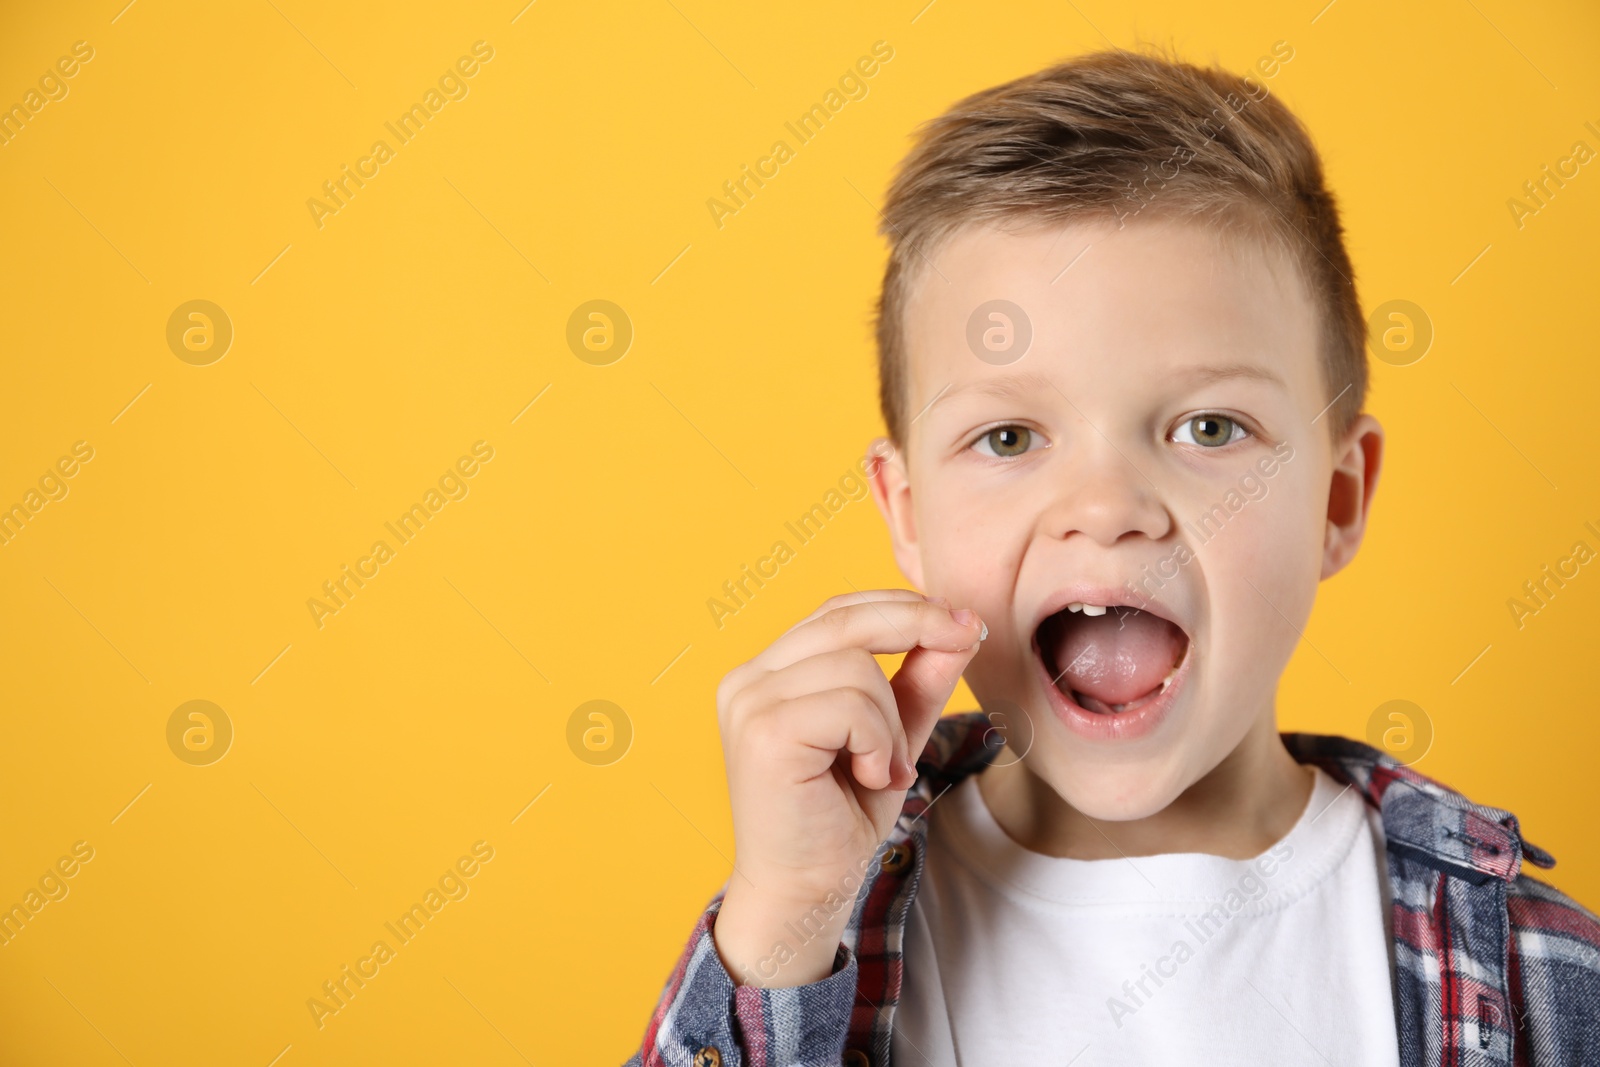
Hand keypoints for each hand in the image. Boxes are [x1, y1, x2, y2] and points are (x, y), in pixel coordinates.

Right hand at [710, 589, 984, 986]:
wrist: (805, 893)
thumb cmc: (840, 817)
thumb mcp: (893, 734)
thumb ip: (917, 679)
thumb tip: (959, 624)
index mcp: (767, 672)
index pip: (837, 611)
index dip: (901, 606)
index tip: (961, 620)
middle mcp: (747, 679)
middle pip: (844, 618)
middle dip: (917, 624)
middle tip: (965, 639)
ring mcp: (749, 703)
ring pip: (856, 665)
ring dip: (891, 721)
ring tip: (881, 766)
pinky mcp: (764, 732)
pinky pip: (851, 705)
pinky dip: (878, 741)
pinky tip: (868, 776)